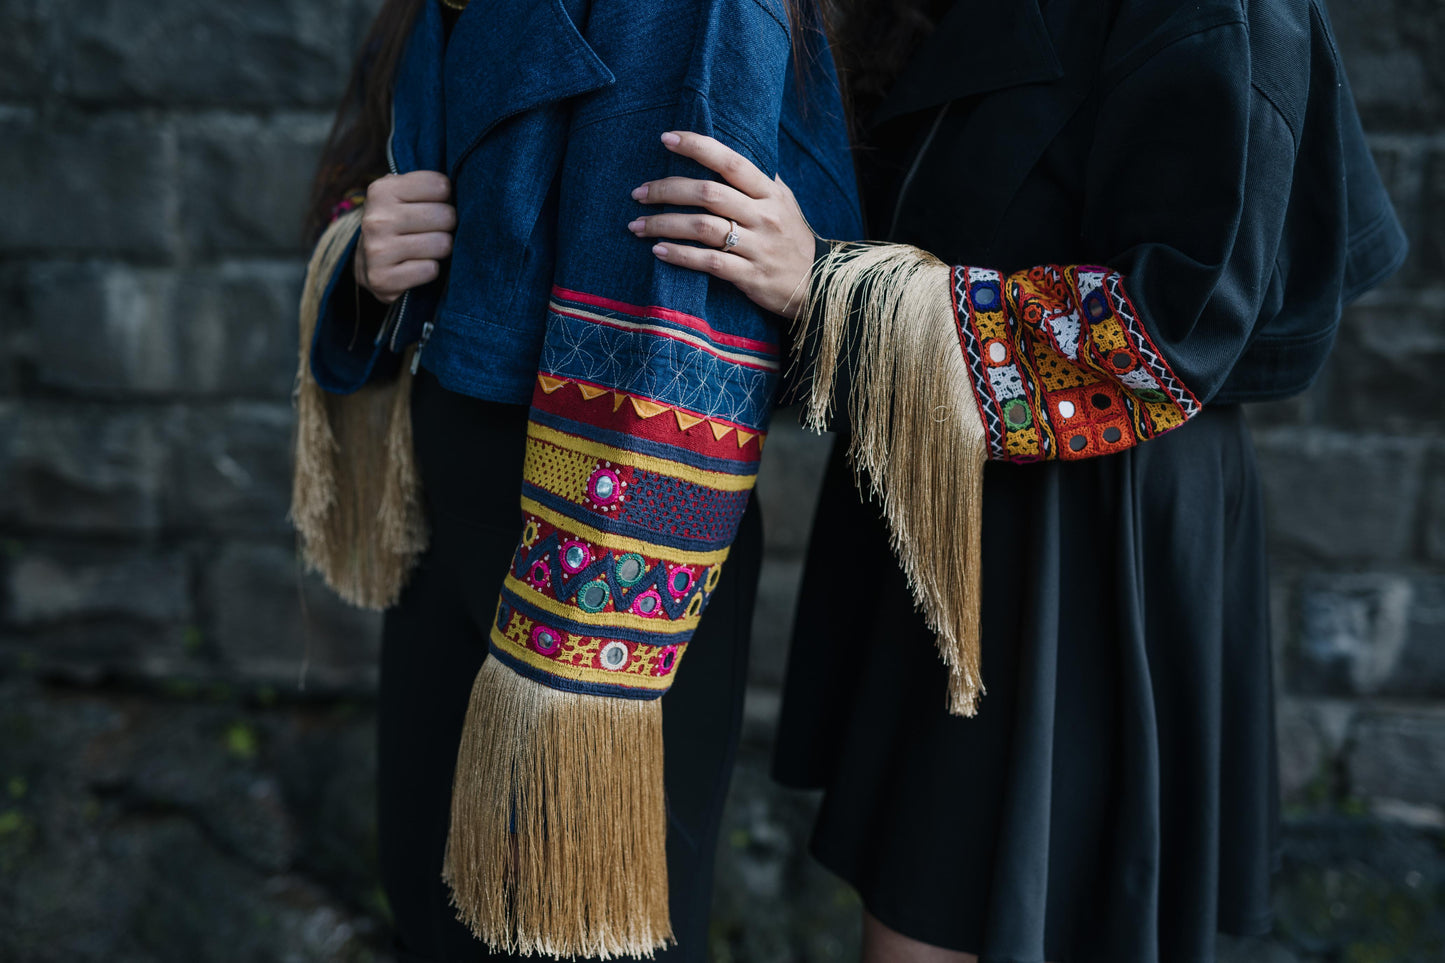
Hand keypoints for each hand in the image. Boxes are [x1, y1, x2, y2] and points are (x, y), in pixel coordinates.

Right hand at [355, 171, 456, 303]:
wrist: (367, 263)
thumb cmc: (397, 222)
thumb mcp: (402, 194)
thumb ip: (426, 185)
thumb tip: (471, 183)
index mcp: (382, 190)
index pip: (441, 186)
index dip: (445, 198)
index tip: (434, 205)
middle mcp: (377, 219)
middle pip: (446, 216)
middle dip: (447, 225)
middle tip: (433, 230)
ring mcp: (378, 250)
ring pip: (442, 244)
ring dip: (441, 249)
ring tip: (426, 248)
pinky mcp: (382, 279)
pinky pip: (431, 270)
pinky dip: (430, 270)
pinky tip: (416, 266)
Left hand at [628, 132, 816, 319]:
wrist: (819, 284)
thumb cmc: (792, 239)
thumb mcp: (784, 202)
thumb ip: (757, 180)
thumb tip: (725, 154)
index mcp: (769, 193)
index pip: (730, 161)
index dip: (697, 146)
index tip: (666, 138)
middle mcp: (764, 215)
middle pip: (708, 193)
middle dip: (667, 190)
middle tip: (639, 193)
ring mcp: (758, 246)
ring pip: (703, 227)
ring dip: (664, 224)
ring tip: (638, 225)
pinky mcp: (750, 276)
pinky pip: (709, 262)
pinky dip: (680, 255)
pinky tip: (659, 251)